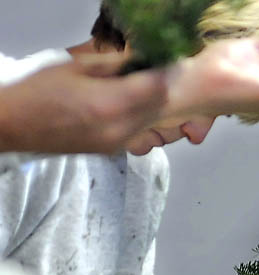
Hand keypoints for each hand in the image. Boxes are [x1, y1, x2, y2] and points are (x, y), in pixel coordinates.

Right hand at [0, 52, 166, 153]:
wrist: (17, 126)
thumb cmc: (41, 91)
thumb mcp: (78, 68)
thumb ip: (115, 66)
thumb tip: (142, 60)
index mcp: (111, 103)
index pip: (157, 87)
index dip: (162, 72)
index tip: (159, 61)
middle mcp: (121, 128)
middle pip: (160, 105)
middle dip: (159, 87)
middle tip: (149, 71)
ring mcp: (119, 144)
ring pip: (153, 121)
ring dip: (151, 103)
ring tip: (137, 86)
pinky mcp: (114, 151)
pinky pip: (139, 131)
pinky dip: (140, 116)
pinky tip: (124, 104)